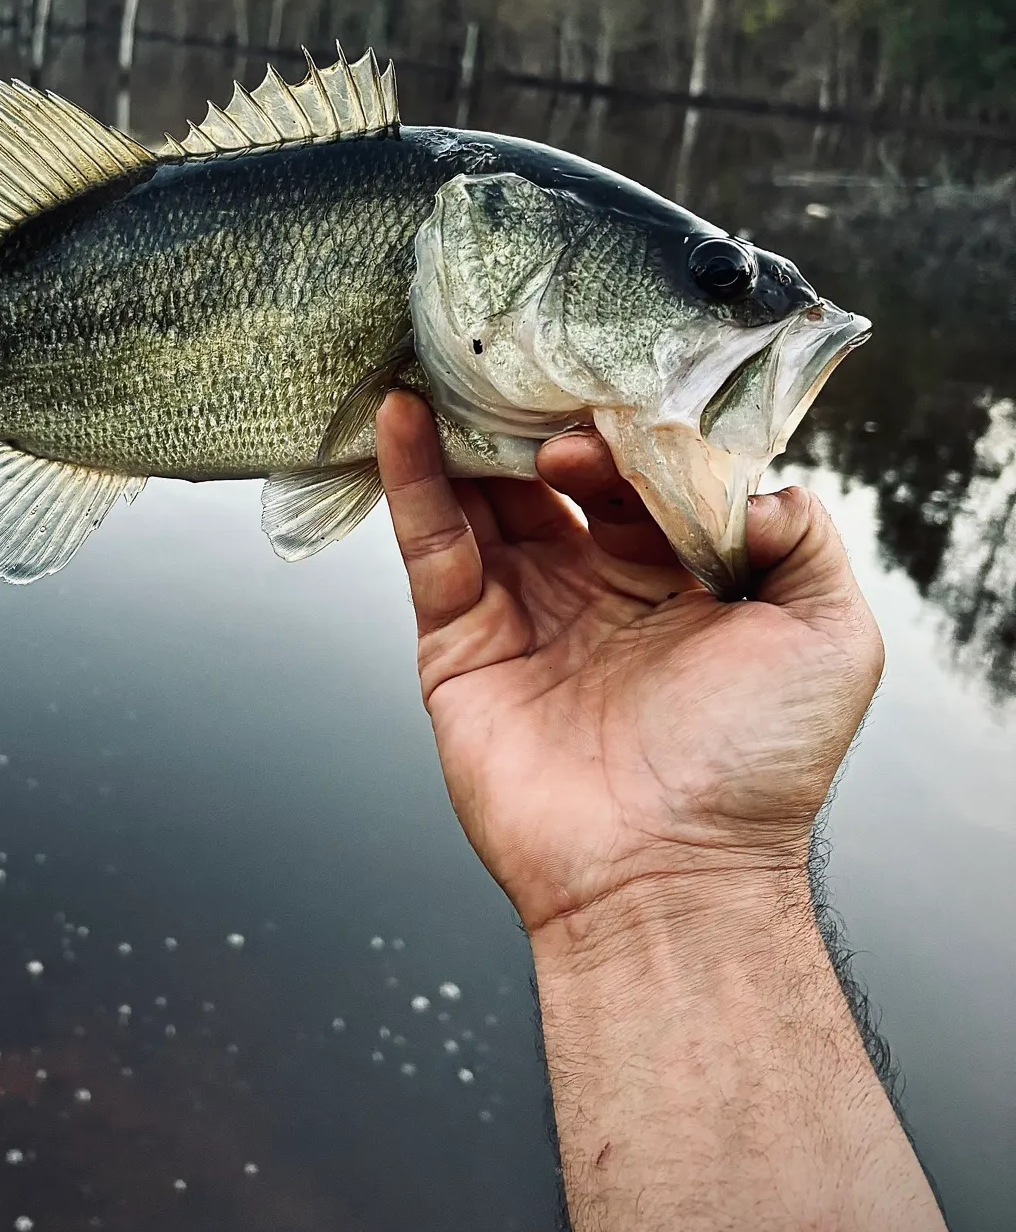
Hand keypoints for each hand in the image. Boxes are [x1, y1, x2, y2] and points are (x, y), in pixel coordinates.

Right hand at [375, 392, 884, 932]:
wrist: (662, 873)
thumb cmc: (755, 768)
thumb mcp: (827, 634)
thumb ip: (799, 535)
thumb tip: (745, 479)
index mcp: (680, 580)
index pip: (643, 473)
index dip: (628, 430)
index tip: (611, 406)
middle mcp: (598, 586)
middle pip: (556, 474)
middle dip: (542, 417)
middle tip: (521, 360)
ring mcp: (525, 610)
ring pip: (487, 497)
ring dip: (468, 428)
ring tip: (449, 358)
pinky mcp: (460, 639)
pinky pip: (433, 545)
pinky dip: (415, 478)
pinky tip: (404, 415)